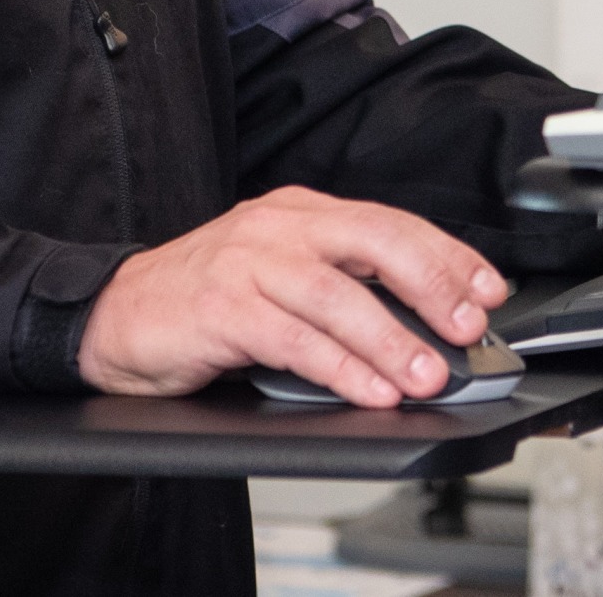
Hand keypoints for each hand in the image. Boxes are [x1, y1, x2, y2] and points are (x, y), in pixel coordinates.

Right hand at [74, 186, 507, 406]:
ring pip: (338, 297)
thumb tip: (423, 323)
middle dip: (432, 285)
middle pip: (374, 243)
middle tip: (469, 328)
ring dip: (393, 341)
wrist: (114, 316)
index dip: (446, 255)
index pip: (390, 223)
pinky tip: (370, 389)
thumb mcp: (280, 276)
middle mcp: (278, 227)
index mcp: (301, 213)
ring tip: (428, 375)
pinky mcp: (221, 307)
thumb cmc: (204, 301)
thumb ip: (341, 286)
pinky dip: (340, 367)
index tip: (488, 289)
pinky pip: (294, 339)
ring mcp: (248, 263)